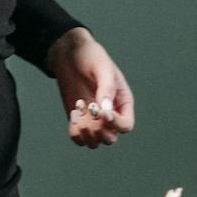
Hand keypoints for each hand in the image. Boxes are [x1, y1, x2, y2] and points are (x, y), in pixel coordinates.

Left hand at [46, 29, 134, 148]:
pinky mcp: (78, 120)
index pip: (126, 126)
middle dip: (99, 130)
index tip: (101, 111)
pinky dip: (75, 133)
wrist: (70, 54)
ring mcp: (93, 119)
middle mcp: (110, 114)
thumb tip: (107, 112)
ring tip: (78, 111)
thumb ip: (106, 89)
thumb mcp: (102, 68)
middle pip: (111, 138)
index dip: (115, 124)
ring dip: (85, 132)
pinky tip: (73, 113)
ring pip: (95, 142)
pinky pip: (79, 139)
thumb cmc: (91, 57)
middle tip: (89, 111)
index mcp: (122, 102)